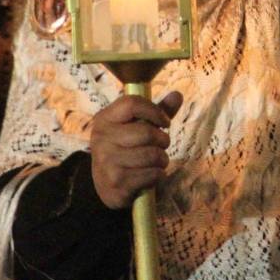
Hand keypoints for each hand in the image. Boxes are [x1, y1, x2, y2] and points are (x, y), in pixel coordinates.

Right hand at [90, 91, 182, 209]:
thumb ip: (156, 112)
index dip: (155, 111)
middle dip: (163, 140)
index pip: (132, 104)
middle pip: (146, 132)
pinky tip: (150, 176)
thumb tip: (177, 95)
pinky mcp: (116, 183)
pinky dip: (158, 175)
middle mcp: (101, 138)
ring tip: (157, 161)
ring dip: (162, 160)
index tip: (165, 122)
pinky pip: (151, 174)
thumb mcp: (136, 127)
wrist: (107, 185)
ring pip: (152, 155)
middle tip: (161, 145)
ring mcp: (107, 162)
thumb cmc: (126, 148)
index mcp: (104, 119)